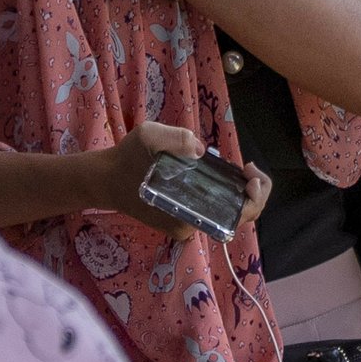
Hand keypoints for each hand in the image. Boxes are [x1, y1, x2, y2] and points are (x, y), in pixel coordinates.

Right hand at [96, 122, 271, 241]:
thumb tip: (199, 150)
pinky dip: (225, 194)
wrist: (104, 180)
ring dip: (239, 192)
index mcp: (188, 215)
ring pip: (228, 213)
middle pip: (239, 216)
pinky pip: (214, 209)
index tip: (248, 173)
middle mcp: (191, 226)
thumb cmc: (126, 159)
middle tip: (248, 168)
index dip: (255, 195)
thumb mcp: (147, 135)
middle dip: (253, 192)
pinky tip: (225, 176)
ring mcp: (188, 224)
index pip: (239, 215)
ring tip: (240, 171)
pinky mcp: (183, 219)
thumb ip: (175, 137)